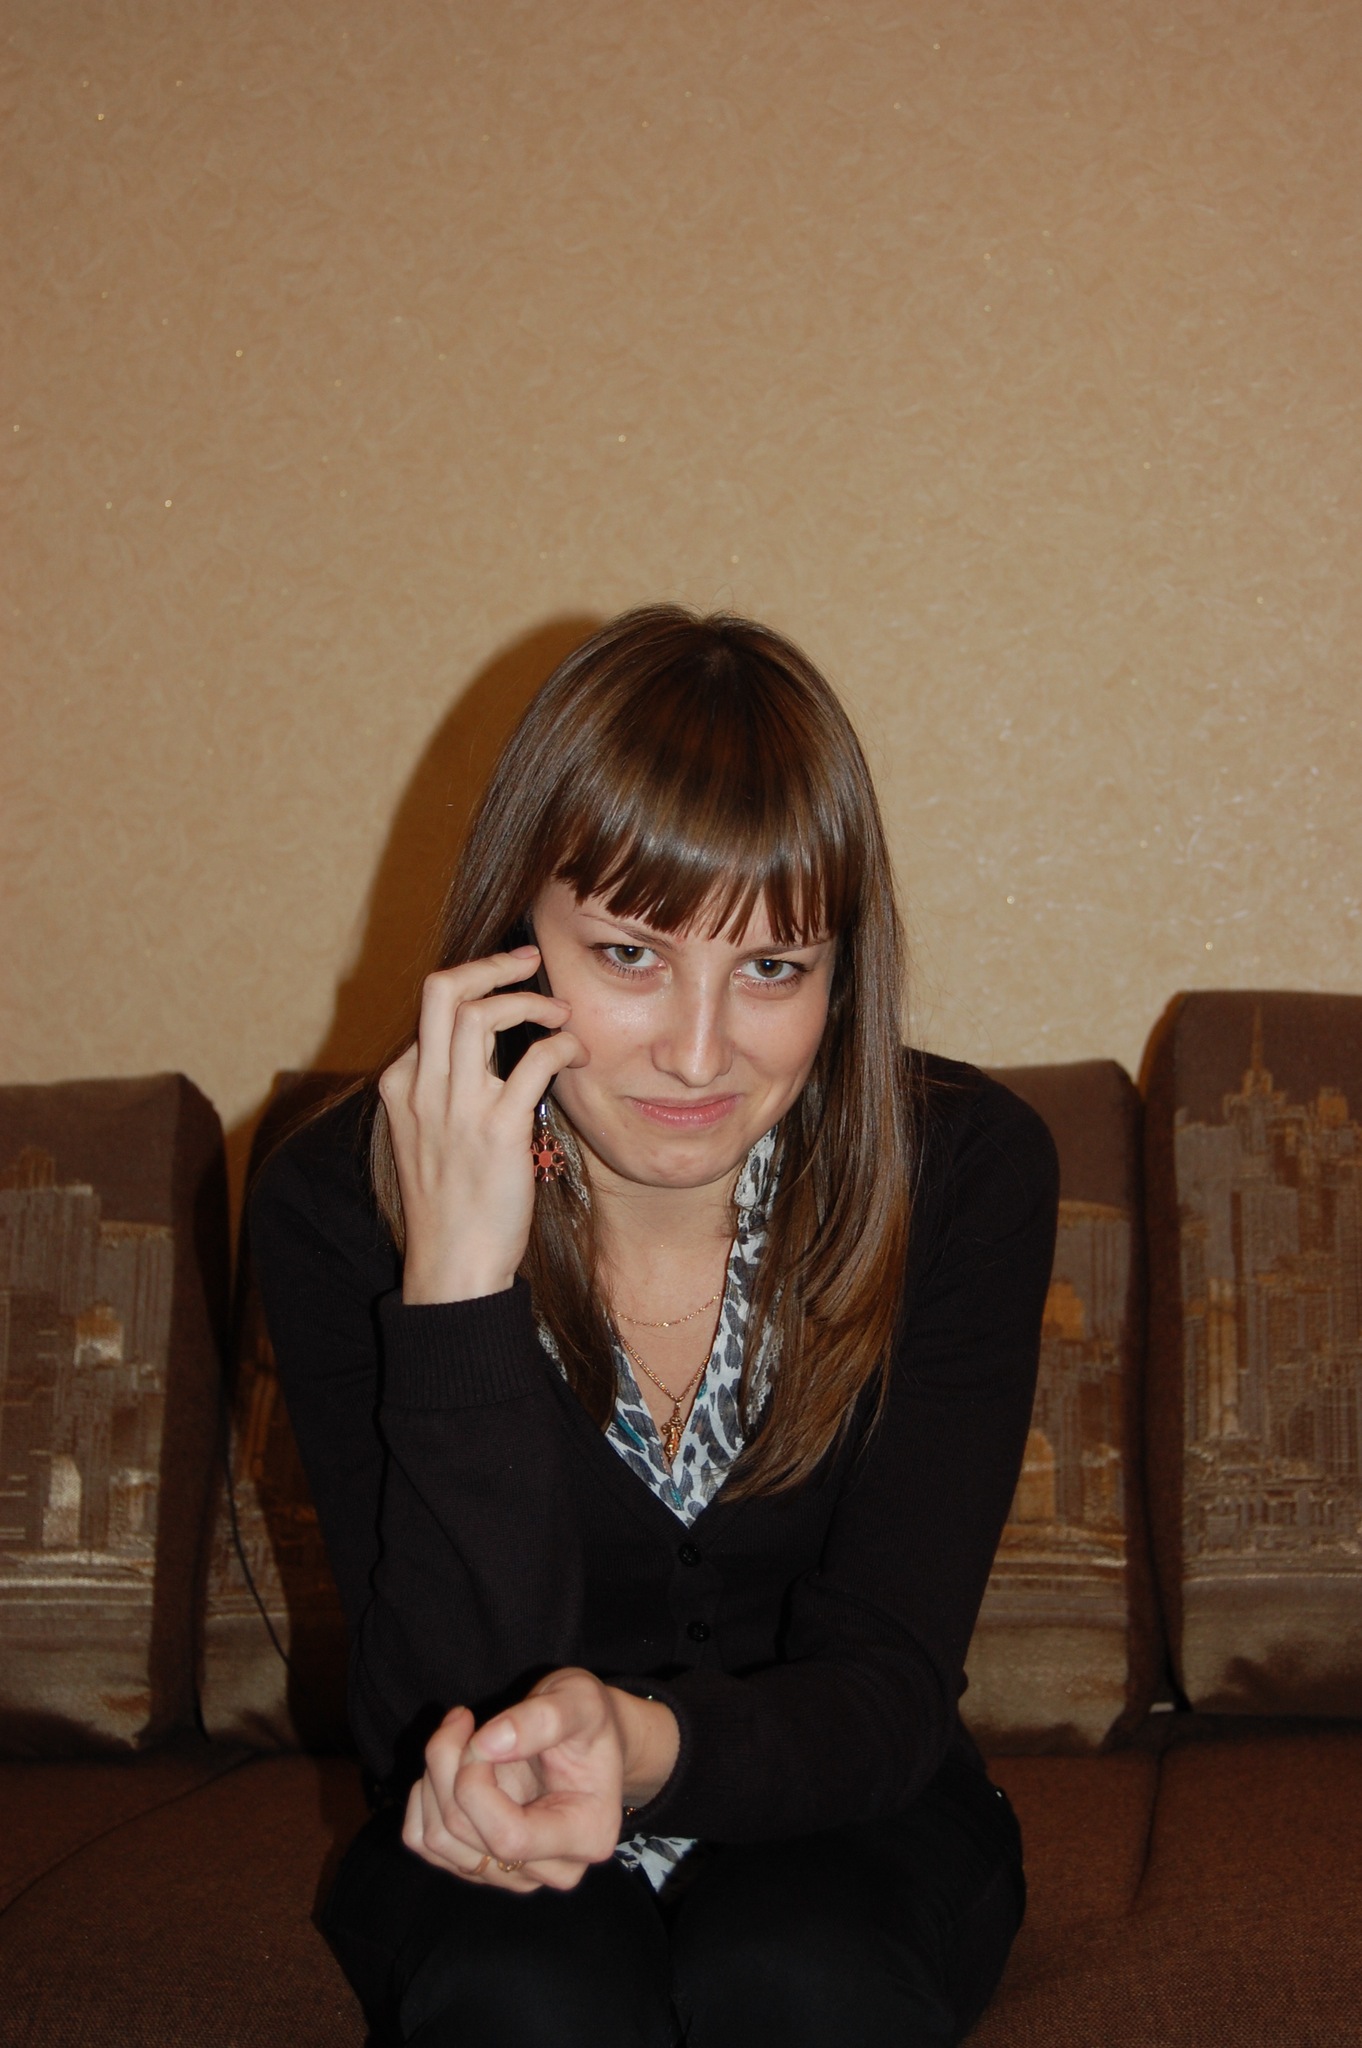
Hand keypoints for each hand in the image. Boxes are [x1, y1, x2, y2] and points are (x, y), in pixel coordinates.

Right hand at [379, 947, 583, 1302]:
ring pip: (484, 1011)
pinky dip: (562, 1045)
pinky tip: (575, 1056)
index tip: (509, 979)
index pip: (431, 1006)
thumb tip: (481, 1052)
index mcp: (401, 1086)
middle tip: (530, 960)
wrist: (452, 1267)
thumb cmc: (449, 1205)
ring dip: (532, 1001)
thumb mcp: (426, 1138)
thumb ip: (443, 1091)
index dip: (475, 983)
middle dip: (492, 964)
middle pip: (444, 989)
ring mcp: (457, 1107)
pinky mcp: (497, 1129)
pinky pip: (535, 1059)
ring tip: (561, 1015)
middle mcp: (422, 1087)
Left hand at [402, 1669, 679, 1892]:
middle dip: (448, 1766)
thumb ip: (542, 1719)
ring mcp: (514, 1875)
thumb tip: (487, 1745)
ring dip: (432, 1778)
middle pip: (466, 1835)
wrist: (587, 1741)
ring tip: (458, 1734)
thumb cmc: (590, 1721)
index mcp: (587, 1835)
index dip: (476, 1785)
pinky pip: (425, 1841)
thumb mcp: (580, 1700)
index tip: (478, 1733)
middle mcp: (553, 1870)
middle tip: (461, 1718)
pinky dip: (422, 1798)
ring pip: (439, 1840)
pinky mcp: (481, 1866)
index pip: (509, 1838)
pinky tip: (446, 1765)